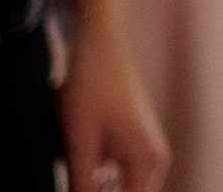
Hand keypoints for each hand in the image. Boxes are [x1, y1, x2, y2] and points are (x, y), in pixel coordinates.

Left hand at [55, 7, 169, 191]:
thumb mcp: (80, 144)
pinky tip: (71, 151)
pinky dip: (87, 172)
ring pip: (110, 187)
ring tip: (73, 153)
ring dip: (88, 182)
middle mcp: (152, 160)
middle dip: (92, 189)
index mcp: (149, 163)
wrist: (97, 45)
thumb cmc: (92, 88)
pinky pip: (107, 174)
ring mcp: (140, 151)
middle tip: (74, 169)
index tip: (76, 186)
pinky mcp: (126, 143)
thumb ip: (82, 187)